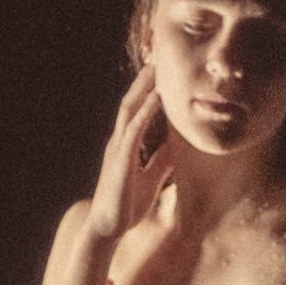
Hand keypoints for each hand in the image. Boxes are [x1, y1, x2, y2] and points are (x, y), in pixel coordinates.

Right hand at [87, 63, 172, 243]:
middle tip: (158, 56)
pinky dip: (145, 112)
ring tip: (156, 68)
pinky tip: (156, 99)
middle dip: (144, 80)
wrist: (108, 228)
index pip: (138, 109)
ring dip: (143, 88)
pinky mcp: (120, 160)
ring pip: (130, 110)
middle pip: (131, 102)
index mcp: (127, 144)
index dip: (149, 90)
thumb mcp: (152, 178)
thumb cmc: (127, 205)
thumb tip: (177, 145)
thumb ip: (162, 160)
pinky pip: (134, 131)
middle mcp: (120, 141)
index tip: (162, 71)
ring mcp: (118, 148)